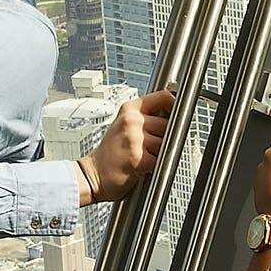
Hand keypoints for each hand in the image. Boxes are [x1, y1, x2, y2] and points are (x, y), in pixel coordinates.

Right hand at [81, 86, 172, 204]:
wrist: (93, 173)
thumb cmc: (110, 152)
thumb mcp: (124, 125)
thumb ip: (146, 117)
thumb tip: (173, 114)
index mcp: (130, 109)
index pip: (163, 97)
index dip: (174, 106)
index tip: (177, 114)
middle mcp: (132, 120)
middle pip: (169, 123)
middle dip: (165, 137)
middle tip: (152, 145)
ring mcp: (135, 138)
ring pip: (166, 142)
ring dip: (160, 153)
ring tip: (144, 156)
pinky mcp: (138, 157)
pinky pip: (161, 159)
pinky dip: (156, 165)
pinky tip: (143, 166)